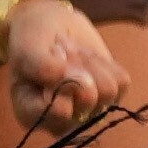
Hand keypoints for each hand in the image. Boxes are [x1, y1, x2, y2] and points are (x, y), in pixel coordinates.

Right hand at [1, 0, 131, 135]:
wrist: (51, 25)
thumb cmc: (32, 39)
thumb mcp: (27, 48)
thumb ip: (43, 67)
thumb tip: (83, 83)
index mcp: (31, 115)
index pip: (60, 111)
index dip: (62, 81)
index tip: (52, 55)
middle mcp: (62, 121)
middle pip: (88, 99)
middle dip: (76, 66)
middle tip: (60, 51)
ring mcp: (88, 112)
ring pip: (107, 90)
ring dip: (90, 63)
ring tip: (72, 55)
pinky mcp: (110, 99)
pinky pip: (121, 82)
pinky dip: (105, 63)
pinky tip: (86, 60)